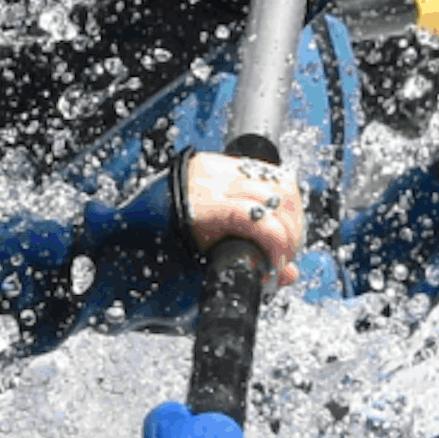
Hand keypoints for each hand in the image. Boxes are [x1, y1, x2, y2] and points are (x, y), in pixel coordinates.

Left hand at [175, 153, 307, 270]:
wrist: (146, 213)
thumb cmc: (171, 241)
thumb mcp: (203, 261)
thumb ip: (247, 267)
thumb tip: (288, 275)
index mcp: (202, 210)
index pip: (256, 219)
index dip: (277, 243)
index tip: (277, 264)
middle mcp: (214, 181)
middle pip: (277, 198)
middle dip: (291, 232)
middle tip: (284, 254)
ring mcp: (222, 167)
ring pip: (280, 184)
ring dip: (292, 216)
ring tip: (284, 238)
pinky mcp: (228, 161)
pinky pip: (271, 175)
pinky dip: (282, 200)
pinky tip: (277, 218)